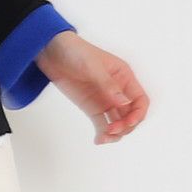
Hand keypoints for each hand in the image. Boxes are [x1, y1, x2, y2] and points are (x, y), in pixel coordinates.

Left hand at [34, 31, 148, 144]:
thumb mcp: (92, 65)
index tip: (128, 122)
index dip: (138, 113)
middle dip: (125, 126)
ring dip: (115, 133)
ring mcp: (105, 100)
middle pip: (131, 115)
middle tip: (111, 130)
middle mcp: (118, 91)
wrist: (51, 51)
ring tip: (104, 137)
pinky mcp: (91, 107)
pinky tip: (98, 140)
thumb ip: (108, 84)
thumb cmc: (74, 51)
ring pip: (118, 123)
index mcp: (123, 77)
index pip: (140, 100)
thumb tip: (124, 103)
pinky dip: (103, 134)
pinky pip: (102, 124)